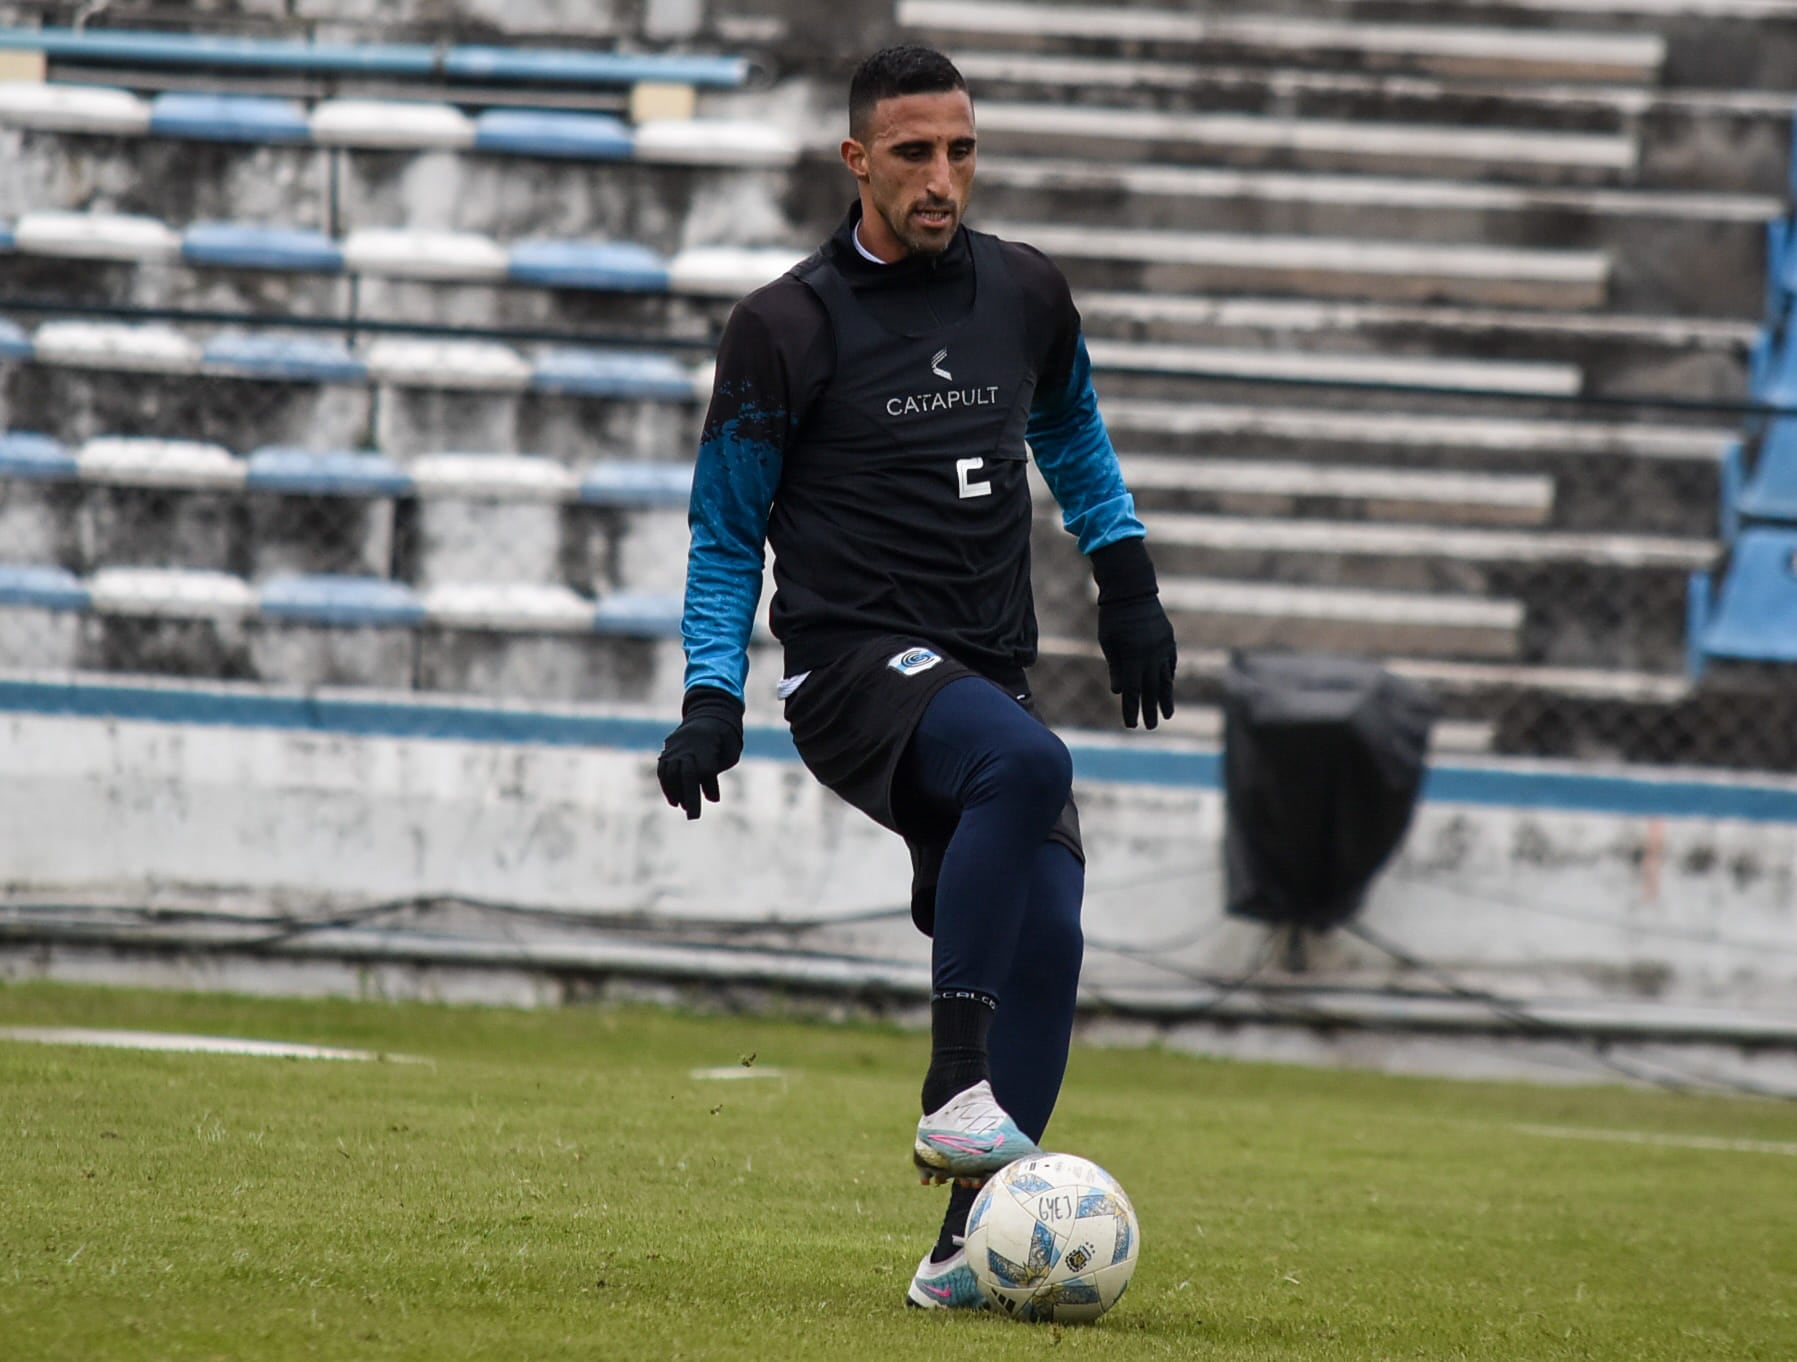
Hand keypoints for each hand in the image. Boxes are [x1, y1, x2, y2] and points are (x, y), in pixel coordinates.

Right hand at [657, 687, 744, 818]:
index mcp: (707, 743)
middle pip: (686, 774)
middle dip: (689, 797)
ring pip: (670, 772)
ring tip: (681, 806)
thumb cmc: (724, 738)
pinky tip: (673, 799)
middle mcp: (688, 745)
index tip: (713, 799)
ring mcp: (676, 747)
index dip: (708, 784)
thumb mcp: (730, 752)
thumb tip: (712, 799)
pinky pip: (663, 769)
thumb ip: (719, 772)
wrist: (709, 714)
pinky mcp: (668, 749)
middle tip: (693, 817)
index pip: (705, 769)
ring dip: (675, 792)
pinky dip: (666, 785)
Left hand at [1098, 595, 1176, 728]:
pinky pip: (1170, 663)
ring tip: (1167, 714)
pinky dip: (1169, 676)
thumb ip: (1116, 668)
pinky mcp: (1168, 640)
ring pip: (1165, 679)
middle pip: (1150, 689)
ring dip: (1165, 698)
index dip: (1132, 709)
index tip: (1132, 725)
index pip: (1133, 691)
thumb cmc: (1112, 618)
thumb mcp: (1108, 643)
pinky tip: (1169, 687)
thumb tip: (1120, 692)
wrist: (1132, 591)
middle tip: (1151, 726)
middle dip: (1150, 710)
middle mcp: (1151, 656)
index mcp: (1133, 657)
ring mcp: (1162, 648)